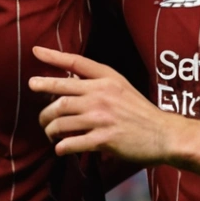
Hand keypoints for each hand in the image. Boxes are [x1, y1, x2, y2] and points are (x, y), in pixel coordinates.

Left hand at [29, 46, 178, 163]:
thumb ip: (97, 84)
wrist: (163, 134)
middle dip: (43, 109)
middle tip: (39, 116)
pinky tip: (60, 149)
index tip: (36, 51)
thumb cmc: (140, 112)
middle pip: (60, 97)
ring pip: (61, 121)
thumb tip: (68, 87)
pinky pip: (71, 143)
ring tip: (50, 134)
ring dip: (50, 130)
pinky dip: (61, 147)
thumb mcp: (121, 87)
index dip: (53, 57)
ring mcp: (101, 117)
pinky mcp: (103, 139)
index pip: (75, 63)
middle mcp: (101, 95)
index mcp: (107, 80)